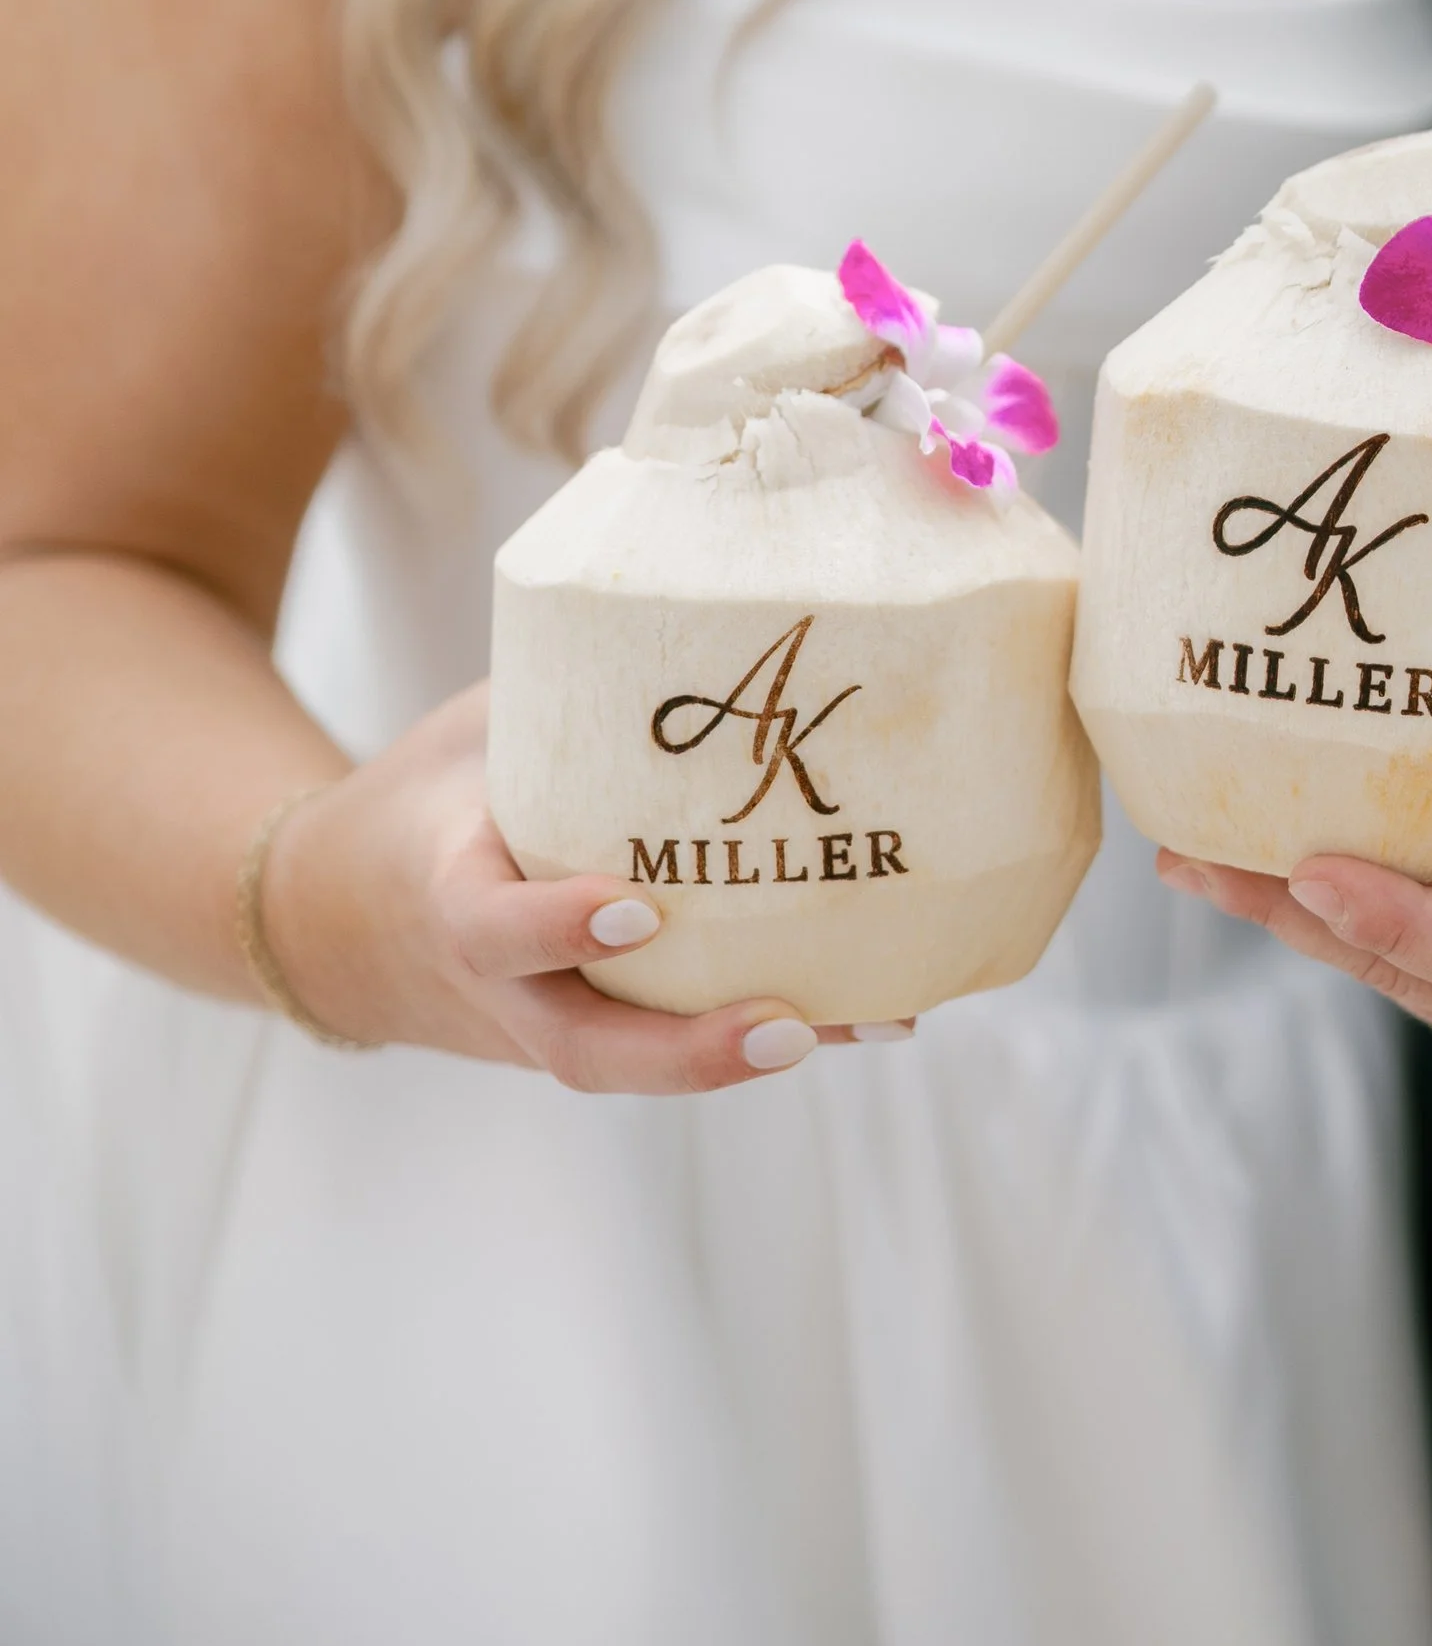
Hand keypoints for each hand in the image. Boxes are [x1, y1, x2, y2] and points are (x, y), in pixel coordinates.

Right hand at [255, 684, 895, 1085]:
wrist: (340, 920)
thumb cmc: (432, 797)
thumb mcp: (472, 731)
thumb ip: (559, 687)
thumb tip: (692, 584)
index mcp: (454, 896)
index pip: (492, 926)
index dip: (556, 925)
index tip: (636, 906)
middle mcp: (501, 988)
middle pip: (585, 1049)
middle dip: (687, 1049)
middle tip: (791, 1025)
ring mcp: (546, 1024)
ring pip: (641, 1061)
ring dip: (755, 1051)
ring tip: (876, 1019)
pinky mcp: (594, 1030)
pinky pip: (672, 1042)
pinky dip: (765, 1033)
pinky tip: (877, 1008)